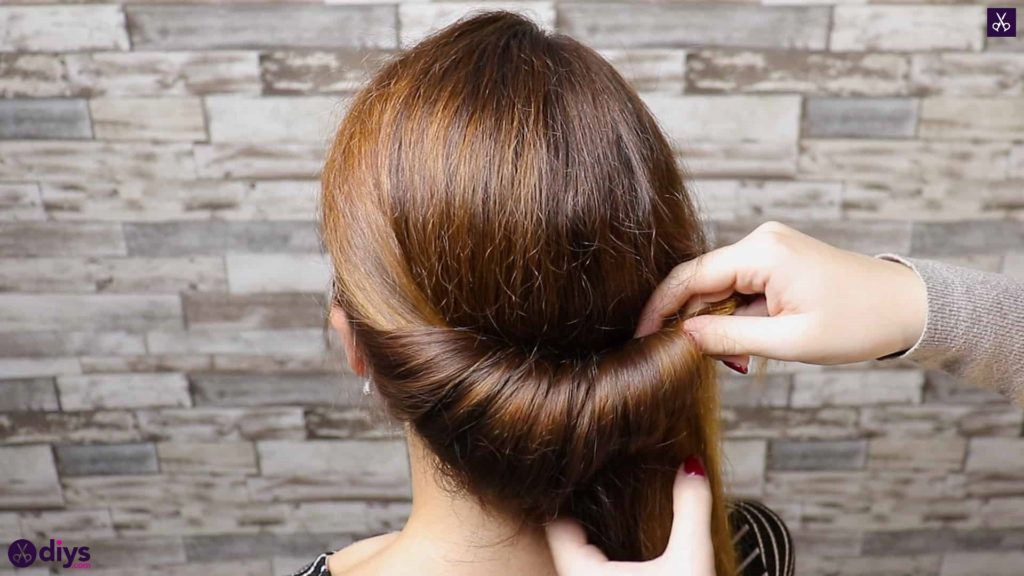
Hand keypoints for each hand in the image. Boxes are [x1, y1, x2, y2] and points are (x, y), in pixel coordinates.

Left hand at [544, 461, 714, 575]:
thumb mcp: (690, 561)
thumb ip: (690, 508)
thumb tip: (690, 463)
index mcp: (583, 574)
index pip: (556, 524)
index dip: (567, 495)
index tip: (580, 470)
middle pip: (564, 543)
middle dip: (579, 516)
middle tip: (596, 483)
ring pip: (575, 566)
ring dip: (588, 544)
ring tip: (605, 514)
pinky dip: (598, 565)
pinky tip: (619, 556)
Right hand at [635, 222, 926, 367]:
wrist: (909, 307)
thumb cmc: (859, 323)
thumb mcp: (790, 341)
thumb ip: (729, 337)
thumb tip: (680, 338)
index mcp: (762, 253)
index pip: (690, 277)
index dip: (659, 309)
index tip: (638, 338)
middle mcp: (761, 240)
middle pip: (701, 280)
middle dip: (689, 320)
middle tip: (682, 360)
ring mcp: (770, 247)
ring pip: (719, 285)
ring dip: (714, 321)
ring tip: (730, 358)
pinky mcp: (778, 259)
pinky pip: (739, 285)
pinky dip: (734, 314)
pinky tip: (743, 342)